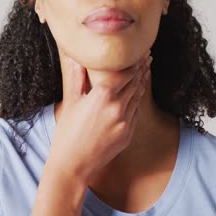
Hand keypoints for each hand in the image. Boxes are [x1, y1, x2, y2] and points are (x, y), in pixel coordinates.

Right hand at [47, 51, 151, 183]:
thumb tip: (75, 59)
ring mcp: (125, 122)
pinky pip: (135, 113)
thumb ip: (76, 78)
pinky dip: (137, 100)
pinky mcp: (128, 134)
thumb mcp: (71, 102)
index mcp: (102, 95)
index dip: (135, 62)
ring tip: (146, 71)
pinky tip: (137, 94)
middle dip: (142, 69)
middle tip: (148, 57)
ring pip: (138, 97)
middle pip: (135, 82)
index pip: (125, 73)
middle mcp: (117, 107)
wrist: (73, 164)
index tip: (141, 52)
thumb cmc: (67, 132)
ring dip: (142, 83)